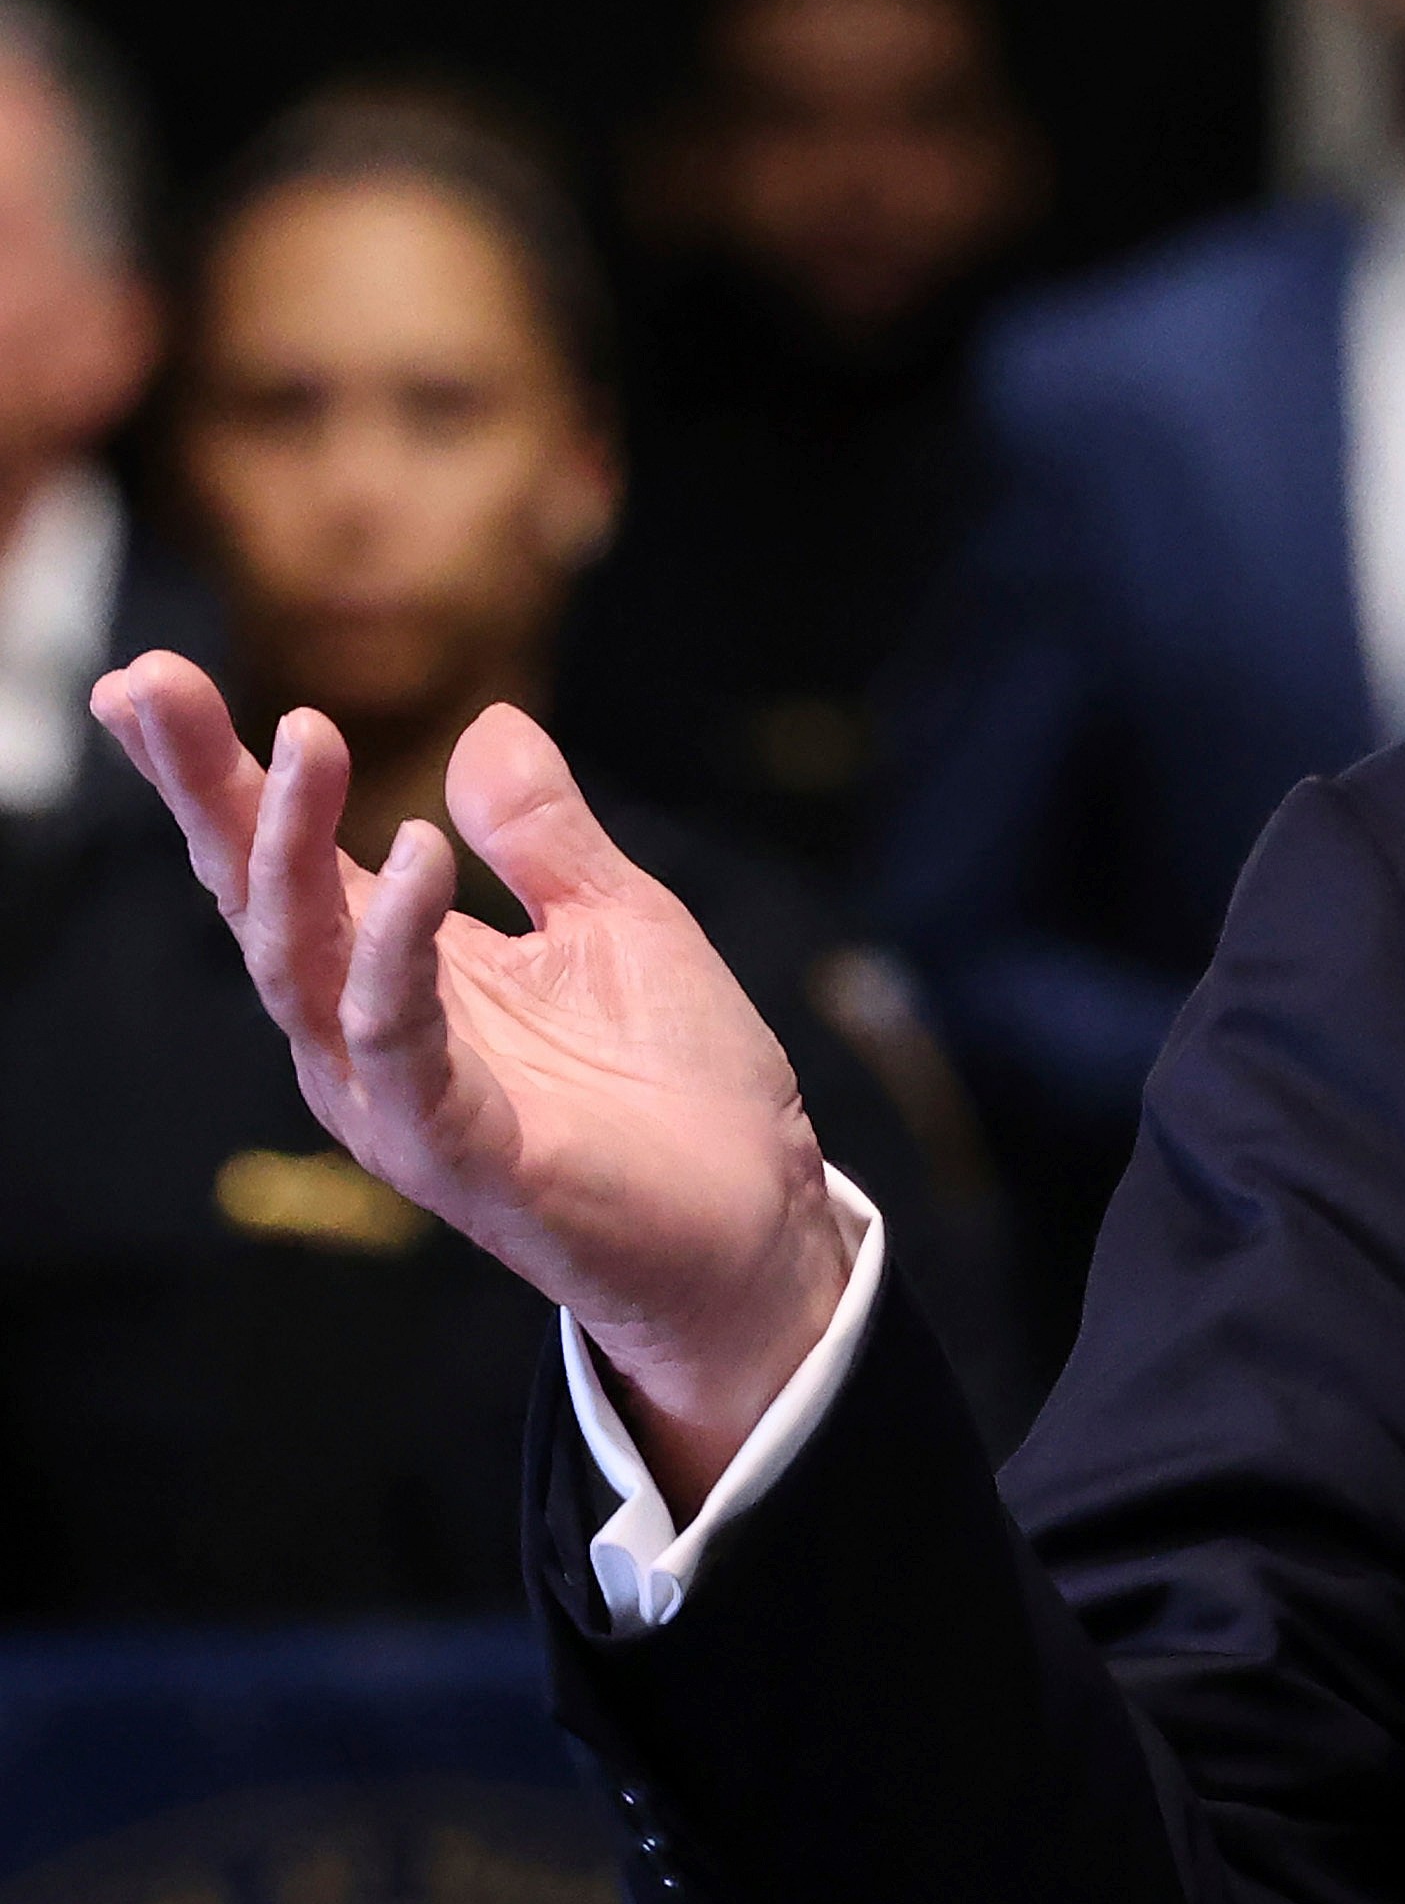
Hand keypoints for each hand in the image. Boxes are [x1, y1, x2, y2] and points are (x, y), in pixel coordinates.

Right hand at [93, 653, 852, 1512]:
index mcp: (398, 969)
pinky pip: (397, 1038)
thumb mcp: (614, 921)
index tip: (147, 679)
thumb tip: (488, 724)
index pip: (283, 858)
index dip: (214, 774)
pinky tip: (411, 854)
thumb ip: (542, 833)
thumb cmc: (681, 1086)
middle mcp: (366, 1031)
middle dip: (204, 789)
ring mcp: (397, 1095)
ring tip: (301, 732)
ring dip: (287, 845)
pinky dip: (393, 946)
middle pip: (257, 897)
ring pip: (301, 960)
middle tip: (148, 681)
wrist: (758, 1225)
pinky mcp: (450, 1149)